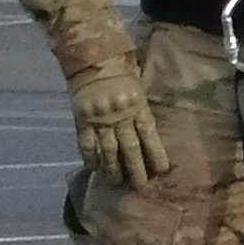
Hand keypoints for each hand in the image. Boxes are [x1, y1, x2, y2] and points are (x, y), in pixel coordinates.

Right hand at [68, 64, 165, 183]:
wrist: (93, 59)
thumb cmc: (122, 73)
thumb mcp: (139, 88)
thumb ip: (141, 111)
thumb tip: (149, 137)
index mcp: (137, 104)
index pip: (149, 134)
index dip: (156, 153)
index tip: (162, 170)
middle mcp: (120, 114)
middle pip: (130, 147)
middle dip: (136, 168)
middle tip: (140, 186)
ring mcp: (99, 118)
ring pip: (108, 150)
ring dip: (113, 169)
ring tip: (117, 183)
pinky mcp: (82, 120)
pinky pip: (86, 144)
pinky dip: (91, 158)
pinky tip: (94, 169)